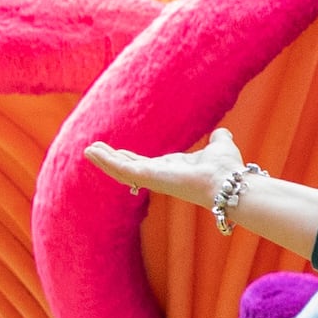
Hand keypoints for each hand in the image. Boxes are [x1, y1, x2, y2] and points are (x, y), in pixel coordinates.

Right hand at [83, 128, 317, 262]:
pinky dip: (107, 161)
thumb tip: (222, 133)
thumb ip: (218, 139)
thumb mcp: (220, 146)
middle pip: (129, 167)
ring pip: (122, 170)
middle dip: (111, 159)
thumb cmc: (227, 170)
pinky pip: (122, 169)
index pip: (145, 164)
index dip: (130, 158)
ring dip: (105, 160)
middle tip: (93, 150)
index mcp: (172, 168)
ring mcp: (153, 178)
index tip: (117, 152)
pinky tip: (93, 153)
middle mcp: (160, 175)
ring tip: (88, 150)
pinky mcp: (149, 178)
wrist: (229, 184)